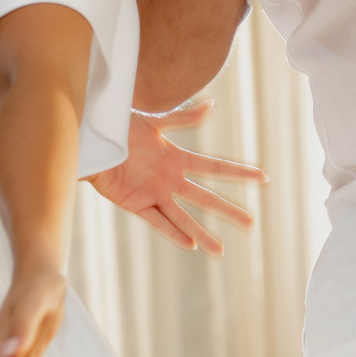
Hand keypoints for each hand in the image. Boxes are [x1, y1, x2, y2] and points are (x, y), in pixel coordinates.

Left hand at [87, 101, 266, 255]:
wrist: (92, 141)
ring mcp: (155, 194)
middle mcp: (170, 179)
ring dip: (203, 233)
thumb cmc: (120, 127)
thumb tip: (212, 105)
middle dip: (229, 210)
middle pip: (206, 198)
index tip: (263, 177)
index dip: (239, 172)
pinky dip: (172, 233)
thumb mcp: (153, 120)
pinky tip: (189, 245)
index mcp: (177, 158)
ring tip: (220, 251)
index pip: (215, 167)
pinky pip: (158, 222)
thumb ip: (183, 117)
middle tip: (251, 223)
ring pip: (184, 217)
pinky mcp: (137, 205)